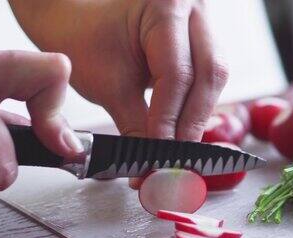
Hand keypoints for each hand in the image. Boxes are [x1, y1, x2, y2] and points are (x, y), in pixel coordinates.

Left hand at [10, 0, 228, 140]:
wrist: (77, 23)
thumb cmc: (85, 40)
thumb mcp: (108, 86)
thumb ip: (136, 126)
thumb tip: (154, 166)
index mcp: (165, 4)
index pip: (176, 71)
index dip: (169, 117)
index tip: (160, 152)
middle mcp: (192, 9)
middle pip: (210, 72)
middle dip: (192, 121)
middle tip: (176, 157)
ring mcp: (201, 24)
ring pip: (214, 78)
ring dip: (197, 116)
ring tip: (178, 150)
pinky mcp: (201, 43)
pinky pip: (208, 79)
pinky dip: (195, 107)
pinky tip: (183, 131)